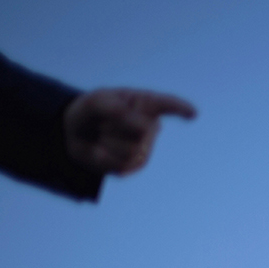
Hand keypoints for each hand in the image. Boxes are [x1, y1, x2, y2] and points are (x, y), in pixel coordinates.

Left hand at [63, 88, 195, 175]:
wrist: (76, 135)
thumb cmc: (90, 112)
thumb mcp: (94, 102)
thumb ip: (113, 109)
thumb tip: (145, 127)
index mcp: (144, 103)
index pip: (166, 105)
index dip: (180, 108)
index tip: (193, 113)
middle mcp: (151, 125)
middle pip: (140, 130)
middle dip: (114, 126)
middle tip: (102, 122)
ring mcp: (146, 146)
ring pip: (131, 150)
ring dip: (107, 143)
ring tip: (103, 136)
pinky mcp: (136, 164)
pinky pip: (122, 165)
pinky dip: (105, 158)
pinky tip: (102, 151)